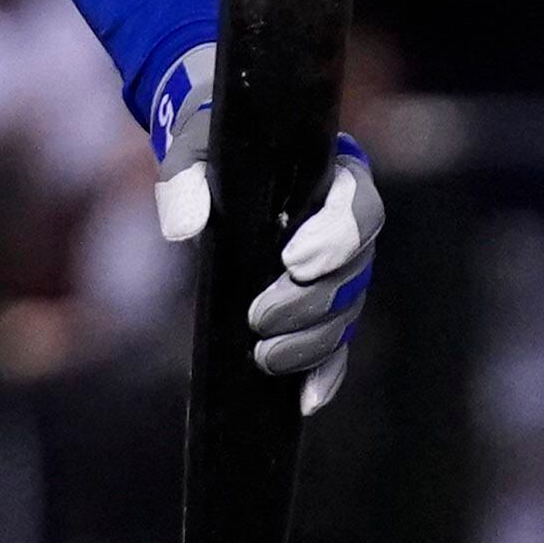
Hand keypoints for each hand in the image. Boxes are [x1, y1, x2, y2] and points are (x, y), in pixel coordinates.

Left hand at [145, 39, 383, 412]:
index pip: (359, 209)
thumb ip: (185, 177)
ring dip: (312, 342)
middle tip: (259, 316)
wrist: (214, 158)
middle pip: (354, 272)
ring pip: (346, 312)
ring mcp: (338, 267)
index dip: (336, 240)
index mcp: (335, 175)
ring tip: (264, 357)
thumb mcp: (191, 147)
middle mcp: (346, 224)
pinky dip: (324, 371)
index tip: (294, 261)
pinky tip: (305, 399)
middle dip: (311, 302)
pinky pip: (336, 343)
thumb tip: (184, 229)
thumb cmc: (210, 143)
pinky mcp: (318, 302)